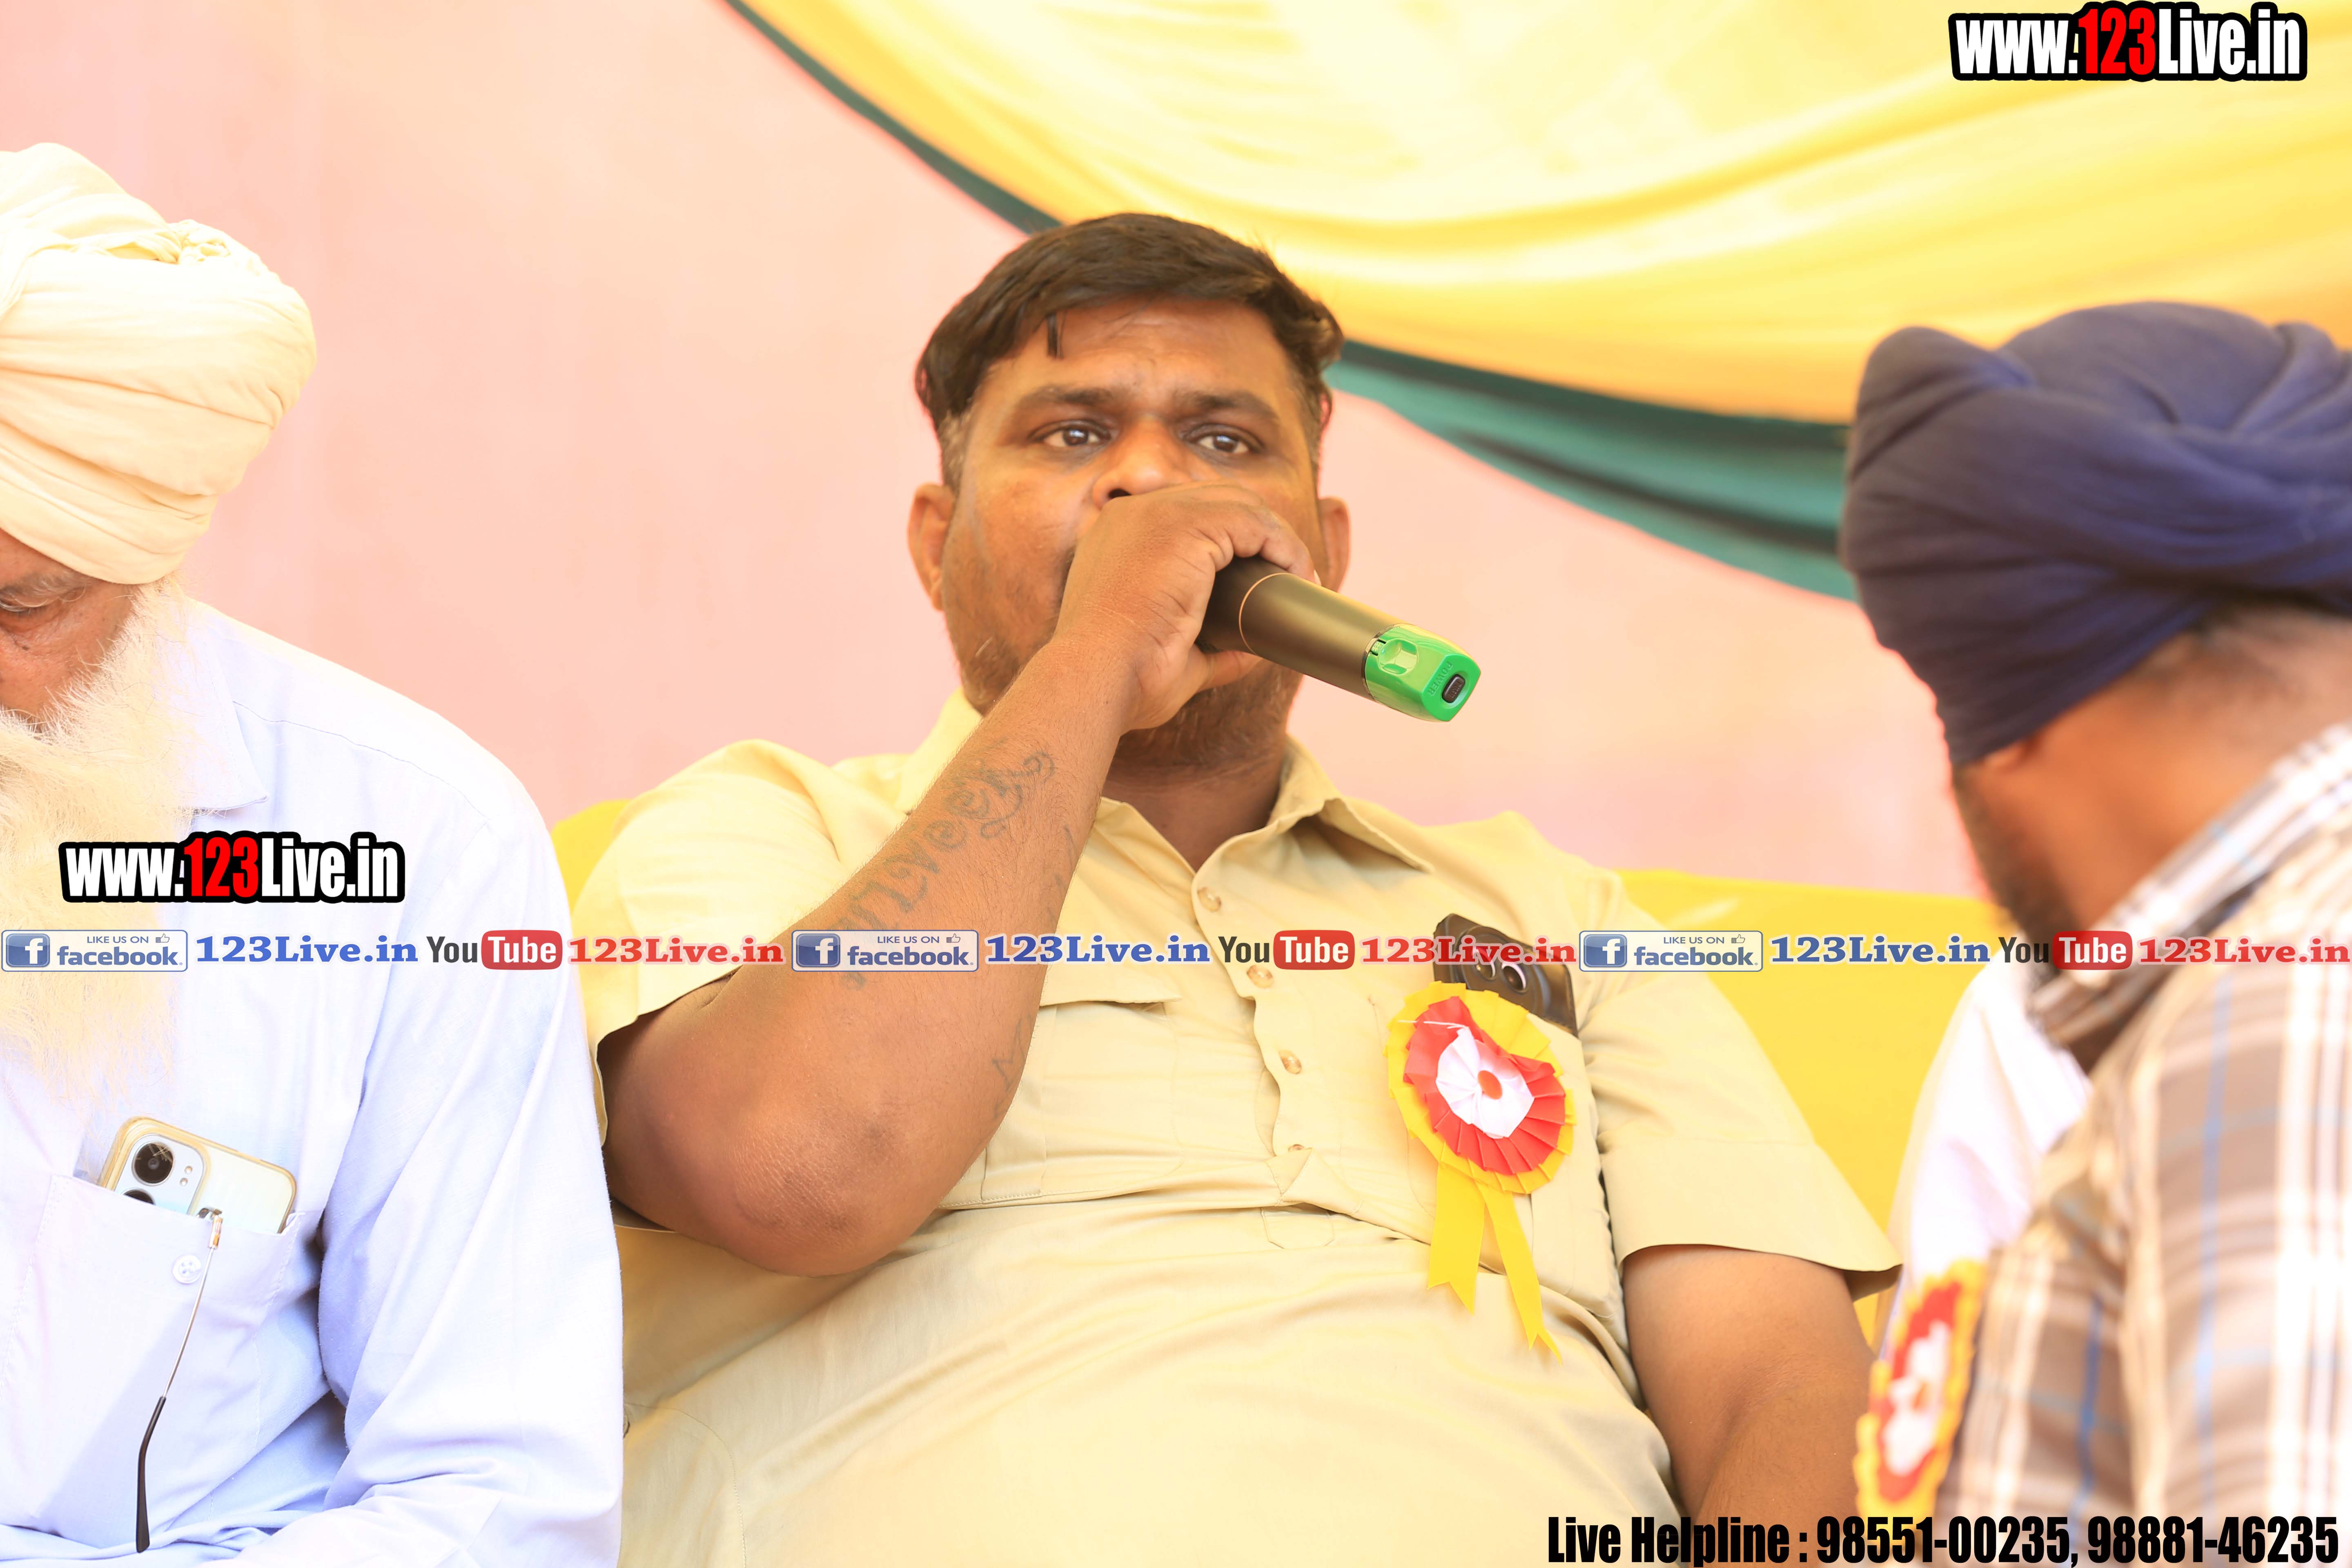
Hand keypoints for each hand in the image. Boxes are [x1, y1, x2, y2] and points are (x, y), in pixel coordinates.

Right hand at [1049, 483, 1317, 731]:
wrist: (1094, 679)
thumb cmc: (1122, 680)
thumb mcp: (1170, 657)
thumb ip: (1211, 649)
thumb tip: (1250, 650)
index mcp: (1118, 538)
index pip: (1187, 513)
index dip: (1231, 537)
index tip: (1261, 575)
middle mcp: (1132, 514)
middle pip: (1217, 499)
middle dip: (1258, 531)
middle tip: (1286, 576)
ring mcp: (1155, 513)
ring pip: (1240, 504)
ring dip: (1276, 538)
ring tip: (1298, 578)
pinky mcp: (1183, 525)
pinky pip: (1253, 520)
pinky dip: (1283, 544)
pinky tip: (1296, 574)